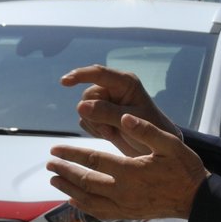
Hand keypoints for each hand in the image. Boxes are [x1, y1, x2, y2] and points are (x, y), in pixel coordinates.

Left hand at [47, 112, 207, 220]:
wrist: (197, 199)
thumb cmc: (184, 169)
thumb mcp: (170, 144)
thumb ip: (146, 130)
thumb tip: (125, 117)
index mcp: (131, 171)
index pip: (93, 161)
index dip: (71, 155)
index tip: (55, 149)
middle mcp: (123, 191)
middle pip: (85, 181)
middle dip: (65, 172)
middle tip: (49, 164)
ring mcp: (125, 206)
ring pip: (89, 199)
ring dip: (69, 189)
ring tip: (55, 180)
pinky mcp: (128, 215)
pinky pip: (100, 213)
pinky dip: (83, 206)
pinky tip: (74, 200)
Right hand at [62, 64, 179, 156]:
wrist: (156, 148)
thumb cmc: (151, 129)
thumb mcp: (131, 121)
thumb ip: (106, 112)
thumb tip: (81, 106)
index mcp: (125, 82)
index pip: (98, 73)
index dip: (80, 75)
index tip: (64, 82)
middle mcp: (113, 89)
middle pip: (88, 96)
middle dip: (94, 115)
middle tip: (109, 130)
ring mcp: (106, 102)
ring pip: (84, 109)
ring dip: (95, 124)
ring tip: (112, 132)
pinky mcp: (100, 114)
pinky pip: (85, 120)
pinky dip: (94, 130)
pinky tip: (108, 134)